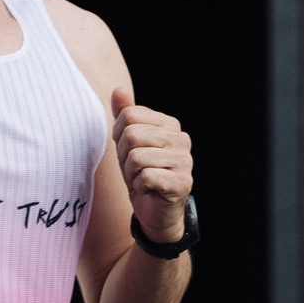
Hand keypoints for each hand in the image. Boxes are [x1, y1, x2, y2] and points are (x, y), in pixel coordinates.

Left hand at [111, 86, 193, 244]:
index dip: (120, 137)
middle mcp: (181, 139)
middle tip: (136, 169)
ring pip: (136, 157)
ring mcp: (185, 161)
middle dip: (124, 156)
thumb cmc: (141, 174)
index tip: (130, 152)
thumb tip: (118, 90)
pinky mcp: (182, 183)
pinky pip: (145, 177)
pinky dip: (139, 187)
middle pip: (131, 135)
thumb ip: (125, 115)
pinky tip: (150, 190)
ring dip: (131, 174)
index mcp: (169, 124)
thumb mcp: (127, 143)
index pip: (129, 116)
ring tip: (143, 180)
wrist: (155, 212)